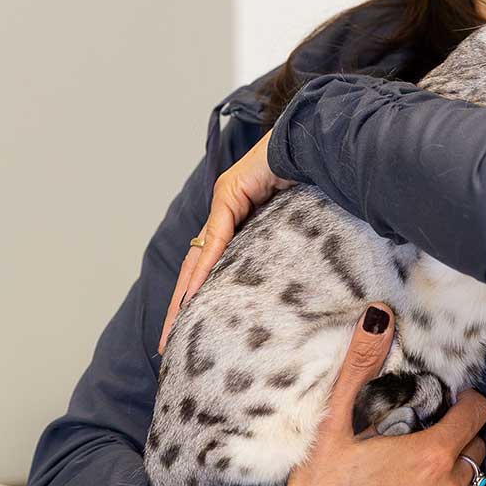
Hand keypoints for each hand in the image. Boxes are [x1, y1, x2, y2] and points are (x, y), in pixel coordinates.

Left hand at [158, 128, 295, 354]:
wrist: (317, 146)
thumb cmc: (318, 179)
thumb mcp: (298, 225)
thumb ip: (286, 247)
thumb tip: (299, 281)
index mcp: (241, 217)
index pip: (213, 263)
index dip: (200, 294)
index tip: (190, 327)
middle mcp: (227, 209)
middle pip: (196, 266)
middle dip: (181, 305)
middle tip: (167, 340)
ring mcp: (225, 200)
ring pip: (198, 258)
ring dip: (184, 295)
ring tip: (173, 326)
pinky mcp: (230, 194)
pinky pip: (217, 241)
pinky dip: (206, 270)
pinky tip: (194, 296)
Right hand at [269, 304, 485, 485]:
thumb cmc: (318, 485)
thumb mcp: (335, 421)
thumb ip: (361, 365)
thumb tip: (379, 314)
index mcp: (432, 456)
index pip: (478, 415)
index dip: (463, 404)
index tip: (443, 405)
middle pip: (473, 452)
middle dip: (453, 443)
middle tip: (414, 446)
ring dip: (443, 482)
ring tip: (402, 483)